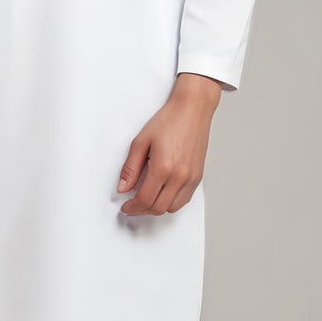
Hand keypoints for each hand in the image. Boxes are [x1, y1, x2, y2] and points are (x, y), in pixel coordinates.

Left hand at [116, 73, 221, 214]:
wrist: (192, 110)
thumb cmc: (169, 120)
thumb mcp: (141, 142)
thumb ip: (130, 168)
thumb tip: (123, 188)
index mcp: (163, 168)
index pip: (145, 199)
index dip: (132, 207)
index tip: (125, 206)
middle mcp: (180, 176)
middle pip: (158, 208)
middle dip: (142, 210)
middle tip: (132, 205)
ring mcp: (191, 178)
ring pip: (172, 207)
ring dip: (157, 208)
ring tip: (146, 199)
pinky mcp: (198, 176)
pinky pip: (184, 199)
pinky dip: (171, 202)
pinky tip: (162, 193)